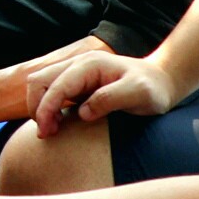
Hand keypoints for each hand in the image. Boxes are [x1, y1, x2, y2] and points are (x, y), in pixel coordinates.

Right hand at [29, 49, 177, 138]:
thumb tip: (82, 113)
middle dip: (37, 107)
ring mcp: (75, 73)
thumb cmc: (152, 88)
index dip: (46, 109)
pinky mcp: (76, 84)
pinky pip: (50, 92)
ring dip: (39, 107)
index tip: (47, 132)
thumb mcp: (138, 93)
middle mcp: (77, 65)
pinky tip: (57, 124)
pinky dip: (46, 107)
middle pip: (38, 81)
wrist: (161, 82)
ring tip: (50, 130)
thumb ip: (110, 99)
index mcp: (89, 65)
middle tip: (47, 133)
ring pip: (40, 85)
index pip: (55, 85)